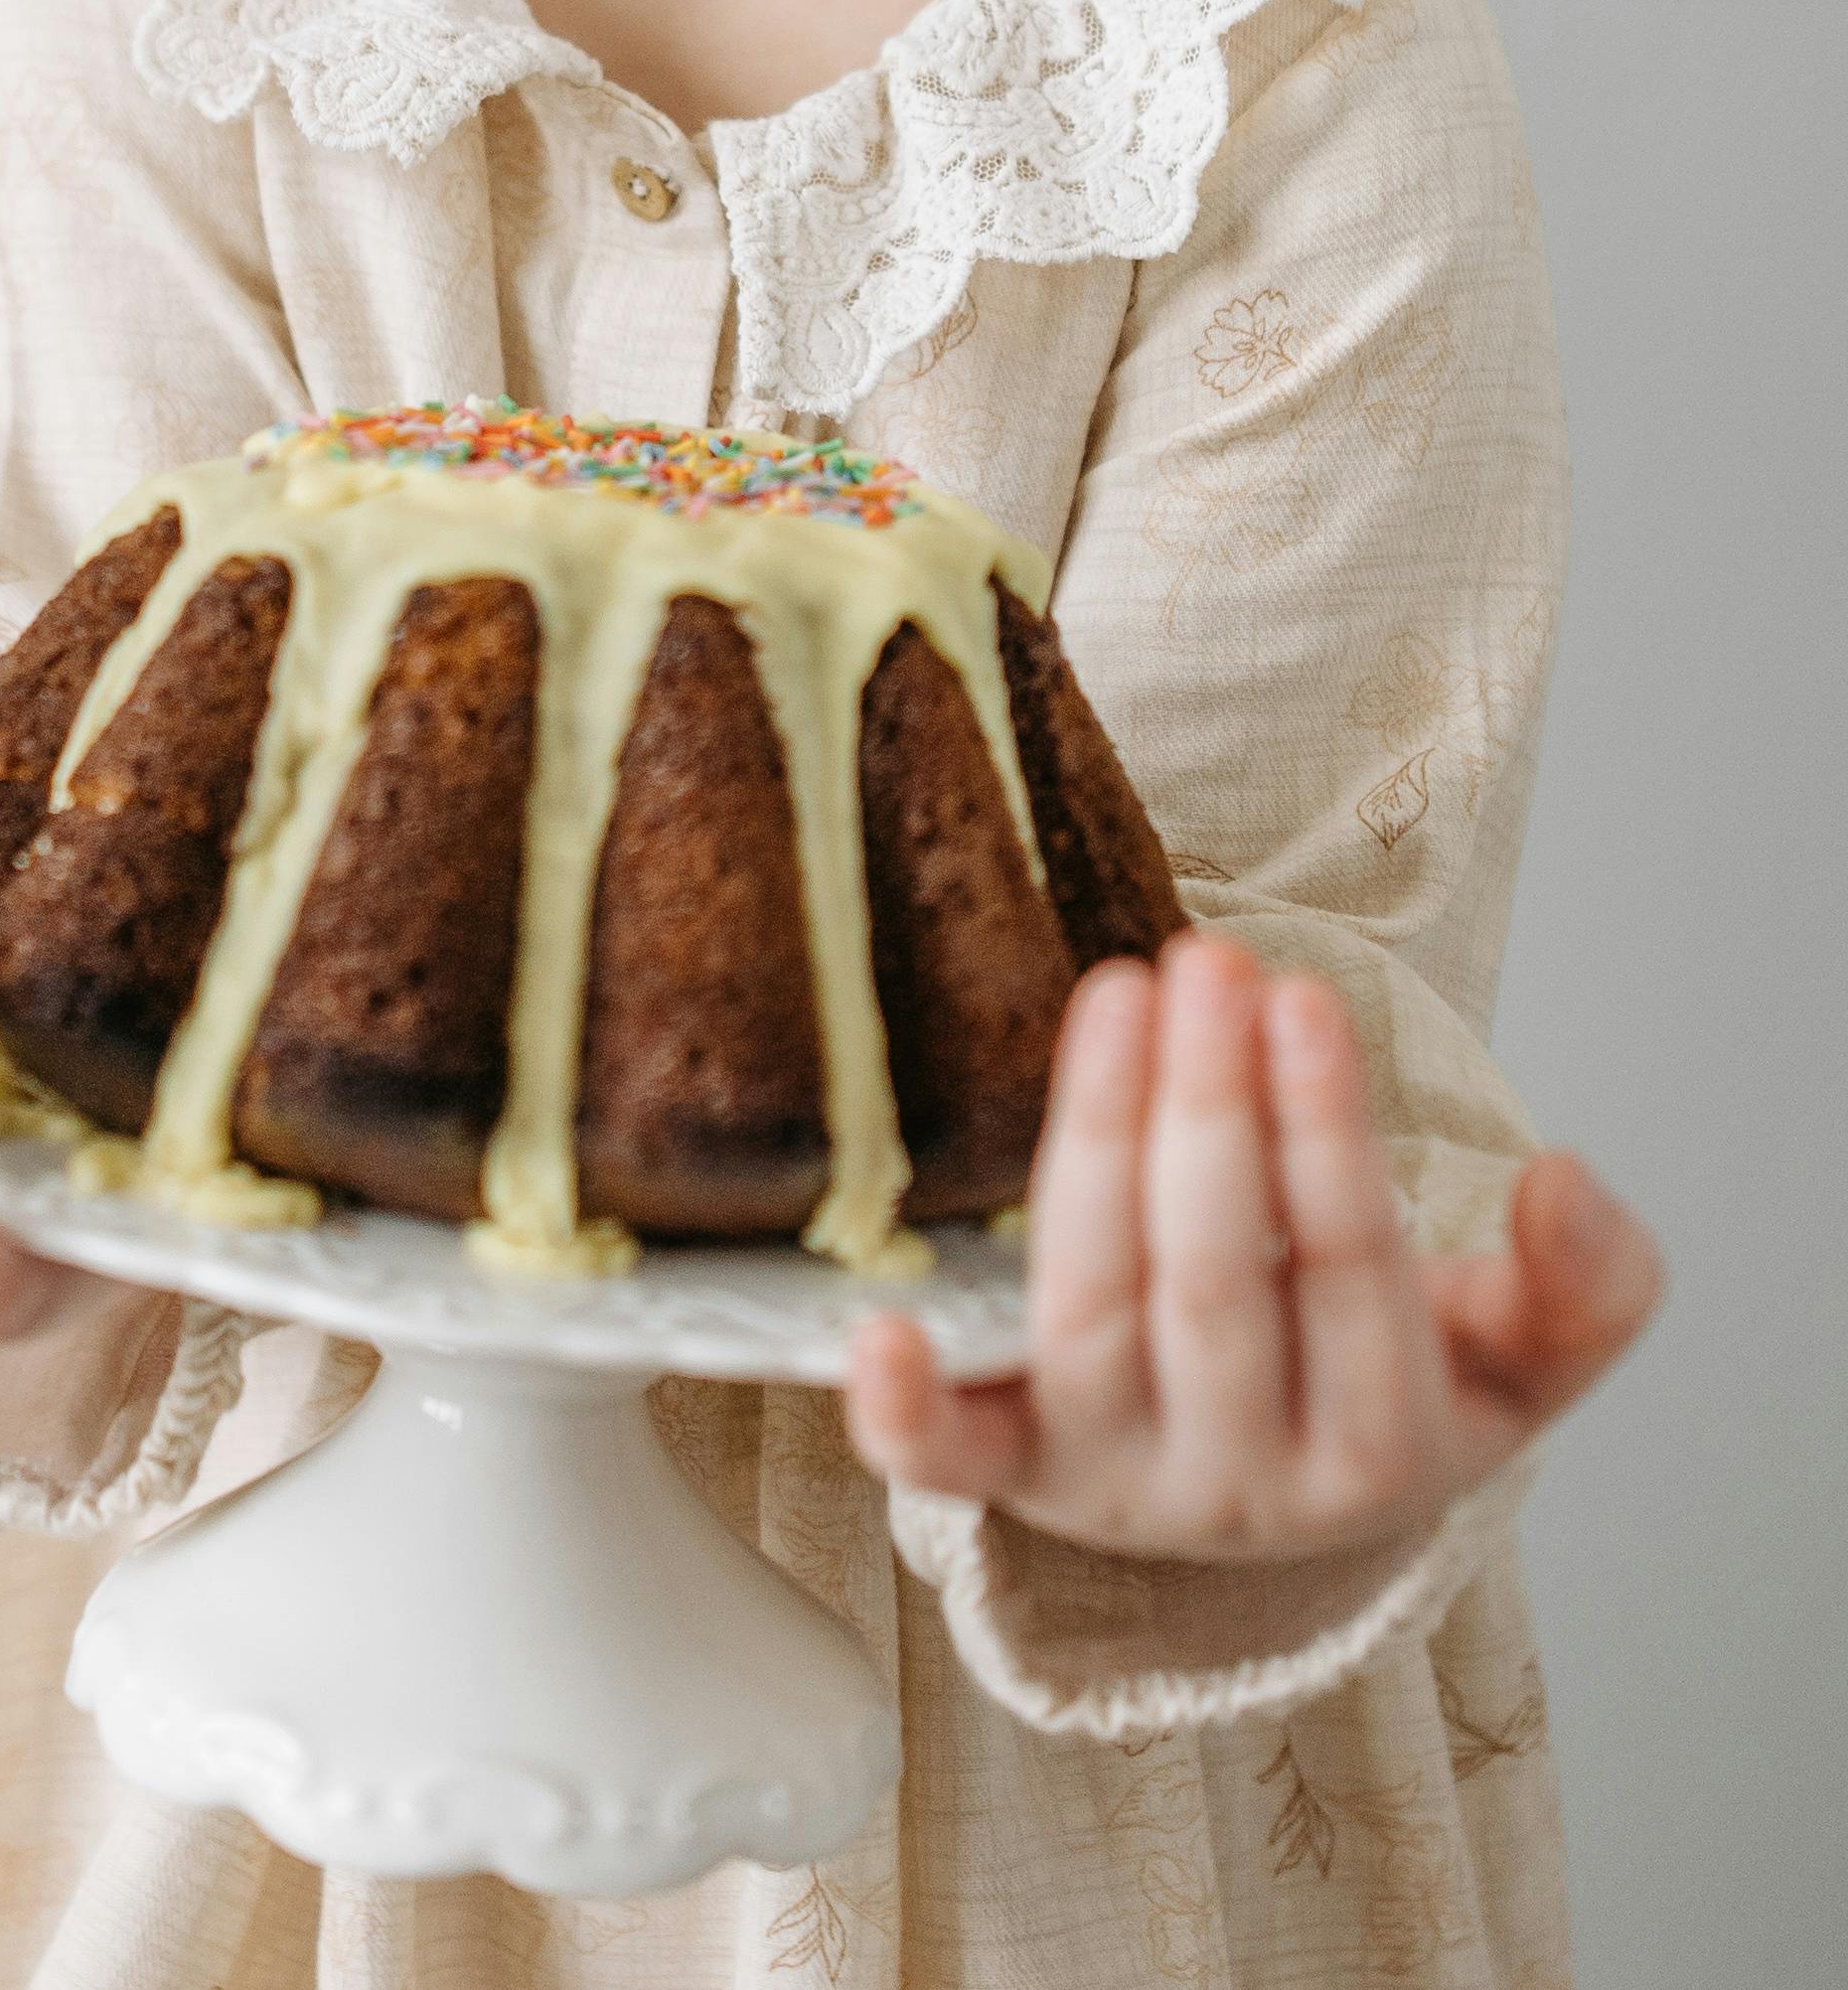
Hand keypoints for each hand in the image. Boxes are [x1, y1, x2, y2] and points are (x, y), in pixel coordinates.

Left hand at [846, 932, 1661, 1561]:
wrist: (1279, 1498)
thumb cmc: (1384, 1382)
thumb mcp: (1519, 1354)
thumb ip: (1586, 1283)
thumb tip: (1569, 1183)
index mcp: (1374, 1456)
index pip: (1344, 1275)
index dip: (1320, 1134)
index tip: (1301, 998)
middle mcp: (1233, 1485)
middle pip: (1210, 1287)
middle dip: (1209, 1114)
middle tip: (1211, 962)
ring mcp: (1107, 1480)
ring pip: (1087, 1314)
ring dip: (1094, 1144)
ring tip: (1124, 993)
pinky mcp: (1008, 1471)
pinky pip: (947, 1462)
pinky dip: (907, 1409)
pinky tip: (875, 1331)